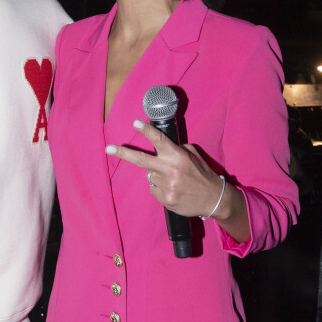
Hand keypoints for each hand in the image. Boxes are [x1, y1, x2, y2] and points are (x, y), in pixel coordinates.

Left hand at [106, 120, 221, 216]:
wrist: (213, 199)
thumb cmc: (202, 174)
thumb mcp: (192, 155)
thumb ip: (176, 149)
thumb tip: (160, 147)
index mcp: (177, 155)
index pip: (158, 140)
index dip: (145, 130)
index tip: (134, 122)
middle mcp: (170, 169)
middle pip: (141, 159)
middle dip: (122, 152)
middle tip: (108, 148)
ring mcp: (167, 185)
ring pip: (149, 176)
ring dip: (157, 176)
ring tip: (174, 180)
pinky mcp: (165, 199)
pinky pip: (154, 189)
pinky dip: (161, 188)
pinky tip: (174, 189)